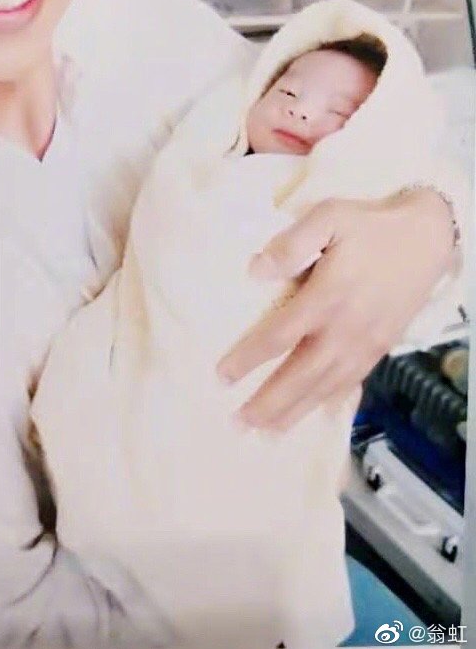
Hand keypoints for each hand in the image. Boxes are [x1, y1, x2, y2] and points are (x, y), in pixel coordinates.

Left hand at [216, 189, 455, 430]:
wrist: (426, 237)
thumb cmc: (369, 225)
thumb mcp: (328, 217)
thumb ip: (292, 243)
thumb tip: (255, 271)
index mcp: (328, 297)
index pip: (280, 336)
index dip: (249, 358)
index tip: (222, 376)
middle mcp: (346, 328)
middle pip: (302, 375)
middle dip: (270, 402)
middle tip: (239, 423)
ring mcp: (366, 343)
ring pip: (326, 387)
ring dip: (296, 411)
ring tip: (267, 431)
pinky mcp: (380, 348)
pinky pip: (351, 383)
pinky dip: (331, 404)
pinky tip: (316, 416)